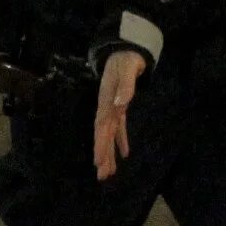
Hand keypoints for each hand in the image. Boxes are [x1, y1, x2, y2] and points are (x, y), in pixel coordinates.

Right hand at [92, 49, 147, 180]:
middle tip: (102, 175)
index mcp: (106, 101)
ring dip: (109, 152)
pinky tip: (124, 153)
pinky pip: (119, 127)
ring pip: (109, 134)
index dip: (100, 144)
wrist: (125, 49)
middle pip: (103, 135)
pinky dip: (121, 140)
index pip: (101, 127)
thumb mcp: (127, 70)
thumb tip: (120, 104)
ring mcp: (112, 108)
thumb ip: (125, 87)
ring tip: (109, 171)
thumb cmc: (125, 60)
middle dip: (102, 155)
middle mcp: (107, 107)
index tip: (98, 162)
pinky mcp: (119, 107)